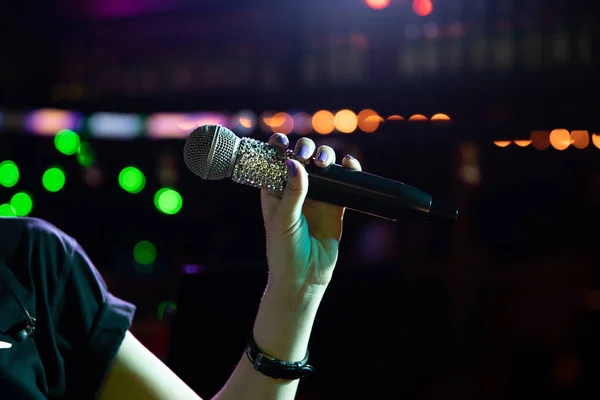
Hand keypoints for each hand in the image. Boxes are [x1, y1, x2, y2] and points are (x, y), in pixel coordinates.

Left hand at [260, 134, 361, 290]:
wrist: (304, 278)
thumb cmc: (284, 252)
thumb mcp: (283, 220)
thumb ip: (292, 192)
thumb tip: (295, 163)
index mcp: (274, 191)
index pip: (275, 161)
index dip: (278, 147)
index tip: (282, 142)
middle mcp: (296, 190)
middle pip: (302, 158)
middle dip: (305, 150)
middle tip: (306, 157)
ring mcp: (317, 197)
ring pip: (324, 167)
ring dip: (326, 157)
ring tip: (325, 164)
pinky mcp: (336, 207)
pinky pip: (344, 184)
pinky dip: (348, 171)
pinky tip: (350, 164)